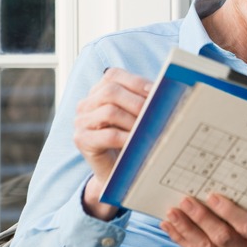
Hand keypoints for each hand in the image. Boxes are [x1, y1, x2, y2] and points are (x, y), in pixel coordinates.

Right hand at [73, 67, 152, 218]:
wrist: (116, 171)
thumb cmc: (128, 139)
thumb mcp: (135, 115)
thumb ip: (143, 100)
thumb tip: (164, 90)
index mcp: (98, 91)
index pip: (113, 75)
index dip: (136, 82)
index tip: (157, 92)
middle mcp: (86, 103)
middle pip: (110, 91)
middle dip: (137, 102)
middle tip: (157, 113)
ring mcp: (81, 121)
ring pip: (109, 111)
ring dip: (134, 120)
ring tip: (150, 129)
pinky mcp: (82, 140)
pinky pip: (107, 135)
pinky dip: (127, 137)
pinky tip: (138, 142)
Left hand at [160, 194, 246, 246]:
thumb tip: (221, 183)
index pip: (246, 226)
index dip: (229, 212)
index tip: (212, 196)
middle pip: (222, 238)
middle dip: (202, 218)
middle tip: (186, 201)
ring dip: (186, 229)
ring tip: (172, 212)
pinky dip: (179, 238)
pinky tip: (169, 225)